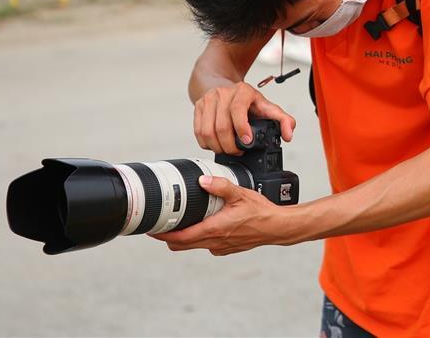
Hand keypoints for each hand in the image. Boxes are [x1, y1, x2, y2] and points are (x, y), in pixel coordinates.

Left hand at [152, 176, 293, 254]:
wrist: (277, 227)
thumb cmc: (261, 212)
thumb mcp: (240, 194)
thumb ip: (220, 186)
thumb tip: (202, 181)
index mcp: (214, 229)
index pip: (181, 237)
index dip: (163, 235)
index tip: (151, 229)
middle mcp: (215, 242)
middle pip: (182, 245)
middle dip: (169, 236)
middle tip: (159, 225)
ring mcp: (221, 247)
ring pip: (193, 246)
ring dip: (183, 237)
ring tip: (178, 222)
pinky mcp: (227, 248)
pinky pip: (206, 245)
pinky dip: (198, 237)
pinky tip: (202, 224)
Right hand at [193, 82, 295, 154]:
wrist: (225, 87)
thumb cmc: (248, 101)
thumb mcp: (268, 107)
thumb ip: (283, 120)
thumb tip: (288, 134)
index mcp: (243, 92)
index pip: (237, 110)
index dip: (241, 128)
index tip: (247, 141)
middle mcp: (223, 93)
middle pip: (221, 126)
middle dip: (230, 145)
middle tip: (238, 151)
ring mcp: (208, 99)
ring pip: (207, 131)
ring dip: (217, 147)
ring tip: (227, 149)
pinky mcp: (198, 107)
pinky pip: (198, 132)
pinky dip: (206, 144)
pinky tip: (216, 144)